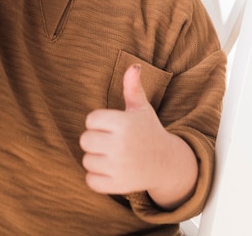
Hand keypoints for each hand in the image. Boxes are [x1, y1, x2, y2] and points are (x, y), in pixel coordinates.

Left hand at [79, 64, 197, 207]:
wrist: (166, 162)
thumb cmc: (148, 130)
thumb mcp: (141, 108)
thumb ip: (132, 87)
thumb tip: (134, 66)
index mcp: (124, 123)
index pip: (90, 119)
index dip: (99, 122)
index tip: (112, 126)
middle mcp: (121, 145)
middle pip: (85, 140)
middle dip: (95, 140)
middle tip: (110, 141)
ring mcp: (120, 167)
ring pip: (87, 160)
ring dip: (96, 159)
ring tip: (112, 156)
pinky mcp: (118, 186)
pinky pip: (91, 181)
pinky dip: (97, 177)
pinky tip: (111, 170)